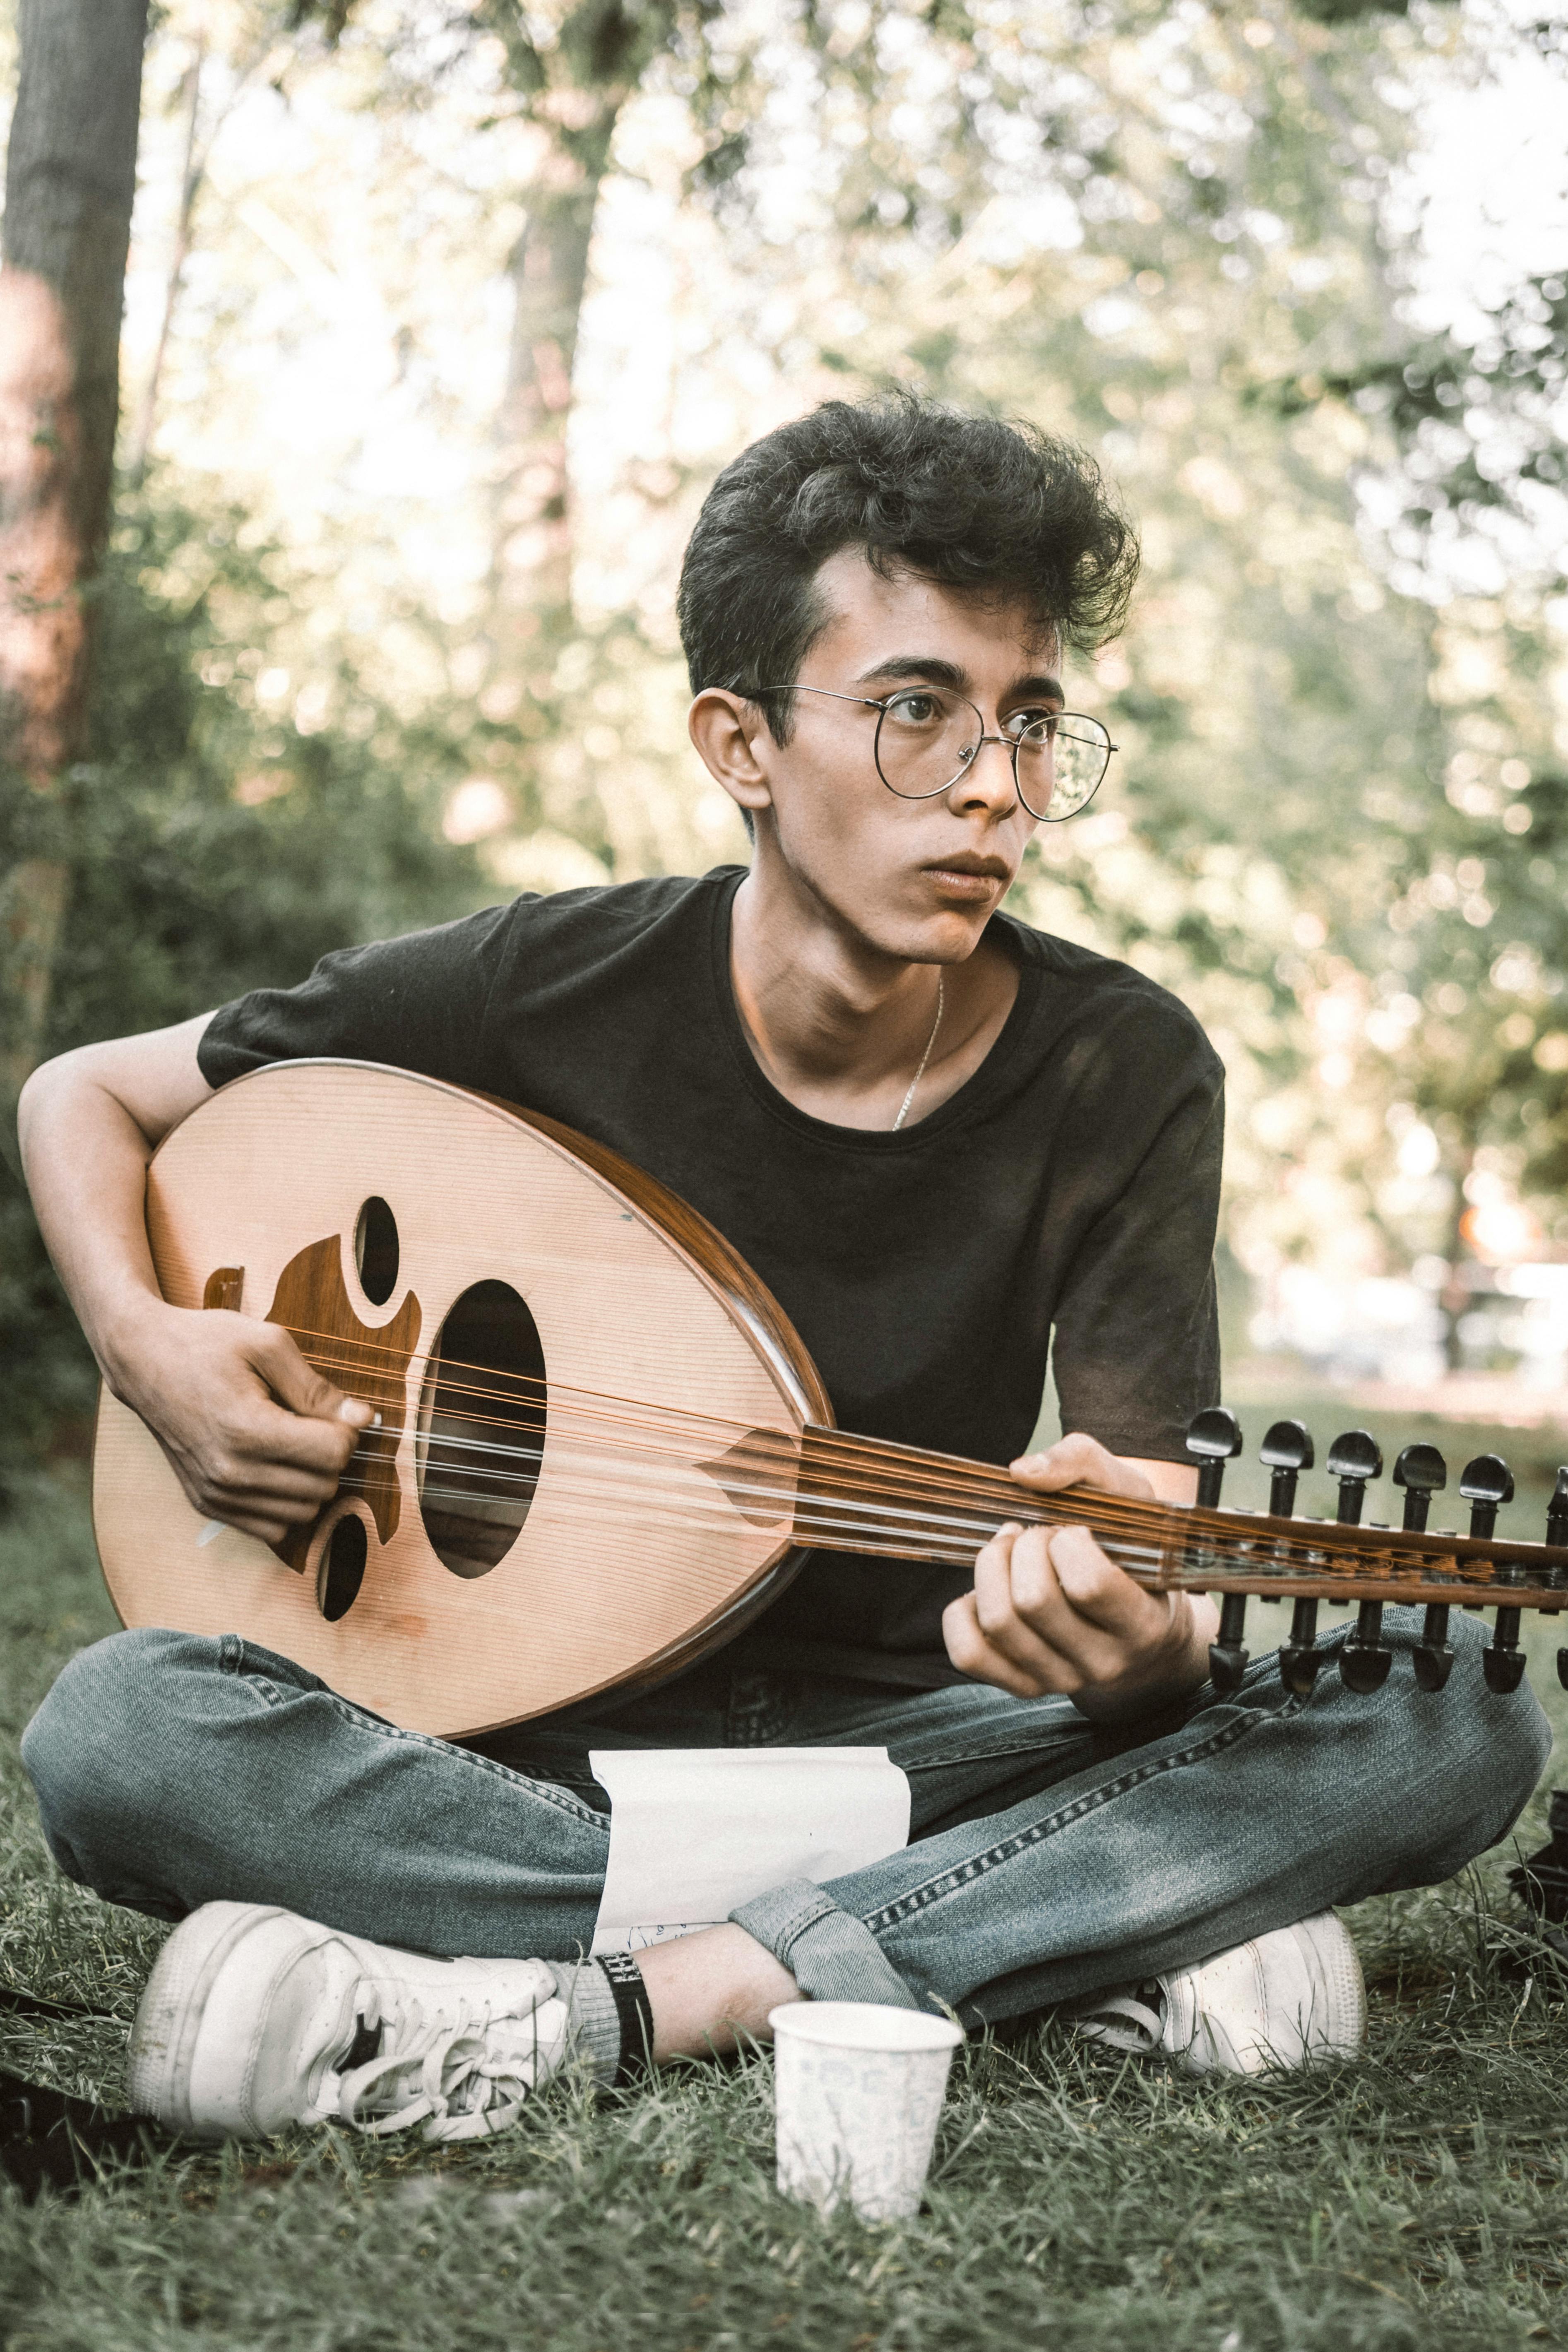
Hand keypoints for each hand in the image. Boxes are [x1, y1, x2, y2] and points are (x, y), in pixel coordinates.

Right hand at [106, 1300, 374, 1545]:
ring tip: (291, 1442)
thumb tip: (365, 1419)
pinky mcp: (206, 1504)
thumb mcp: (268, 1345)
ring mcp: (216, 1494)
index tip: (332, 1410)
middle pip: (323, 1486)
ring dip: (311, 1480)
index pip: (333, 1454)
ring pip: (303, 1513)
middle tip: (310, 1422)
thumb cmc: (206, 1344)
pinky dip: (286, 1504)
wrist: (143, 1360)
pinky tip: (275, 1467)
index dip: (346, 1429)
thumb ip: (317, 1389)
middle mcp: (230, 1472)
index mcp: (246, 1430)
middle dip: (330, 1454)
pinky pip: (273, 1528)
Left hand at [941, 1433, 1217, 1720]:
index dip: (1067, 1542)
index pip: (1089, 1585)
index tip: (1073, 1531)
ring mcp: (1060, 1679)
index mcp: (1142, 1623)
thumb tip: (1022, 1472)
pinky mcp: (1023, 1685)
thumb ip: (1082, 1464)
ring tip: (1011, 1550)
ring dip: (992, 1567)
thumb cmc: (1134, 1549)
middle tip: (1036, 1534)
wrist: (1140, 1620)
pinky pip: (969, 1654)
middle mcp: (1103, 1662)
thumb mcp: (1129, 1495)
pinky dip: (963, 1612)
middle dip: (1024, 1547)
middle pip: (1032, 1601)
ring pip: (998, 1623)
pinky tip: (989, 1588)